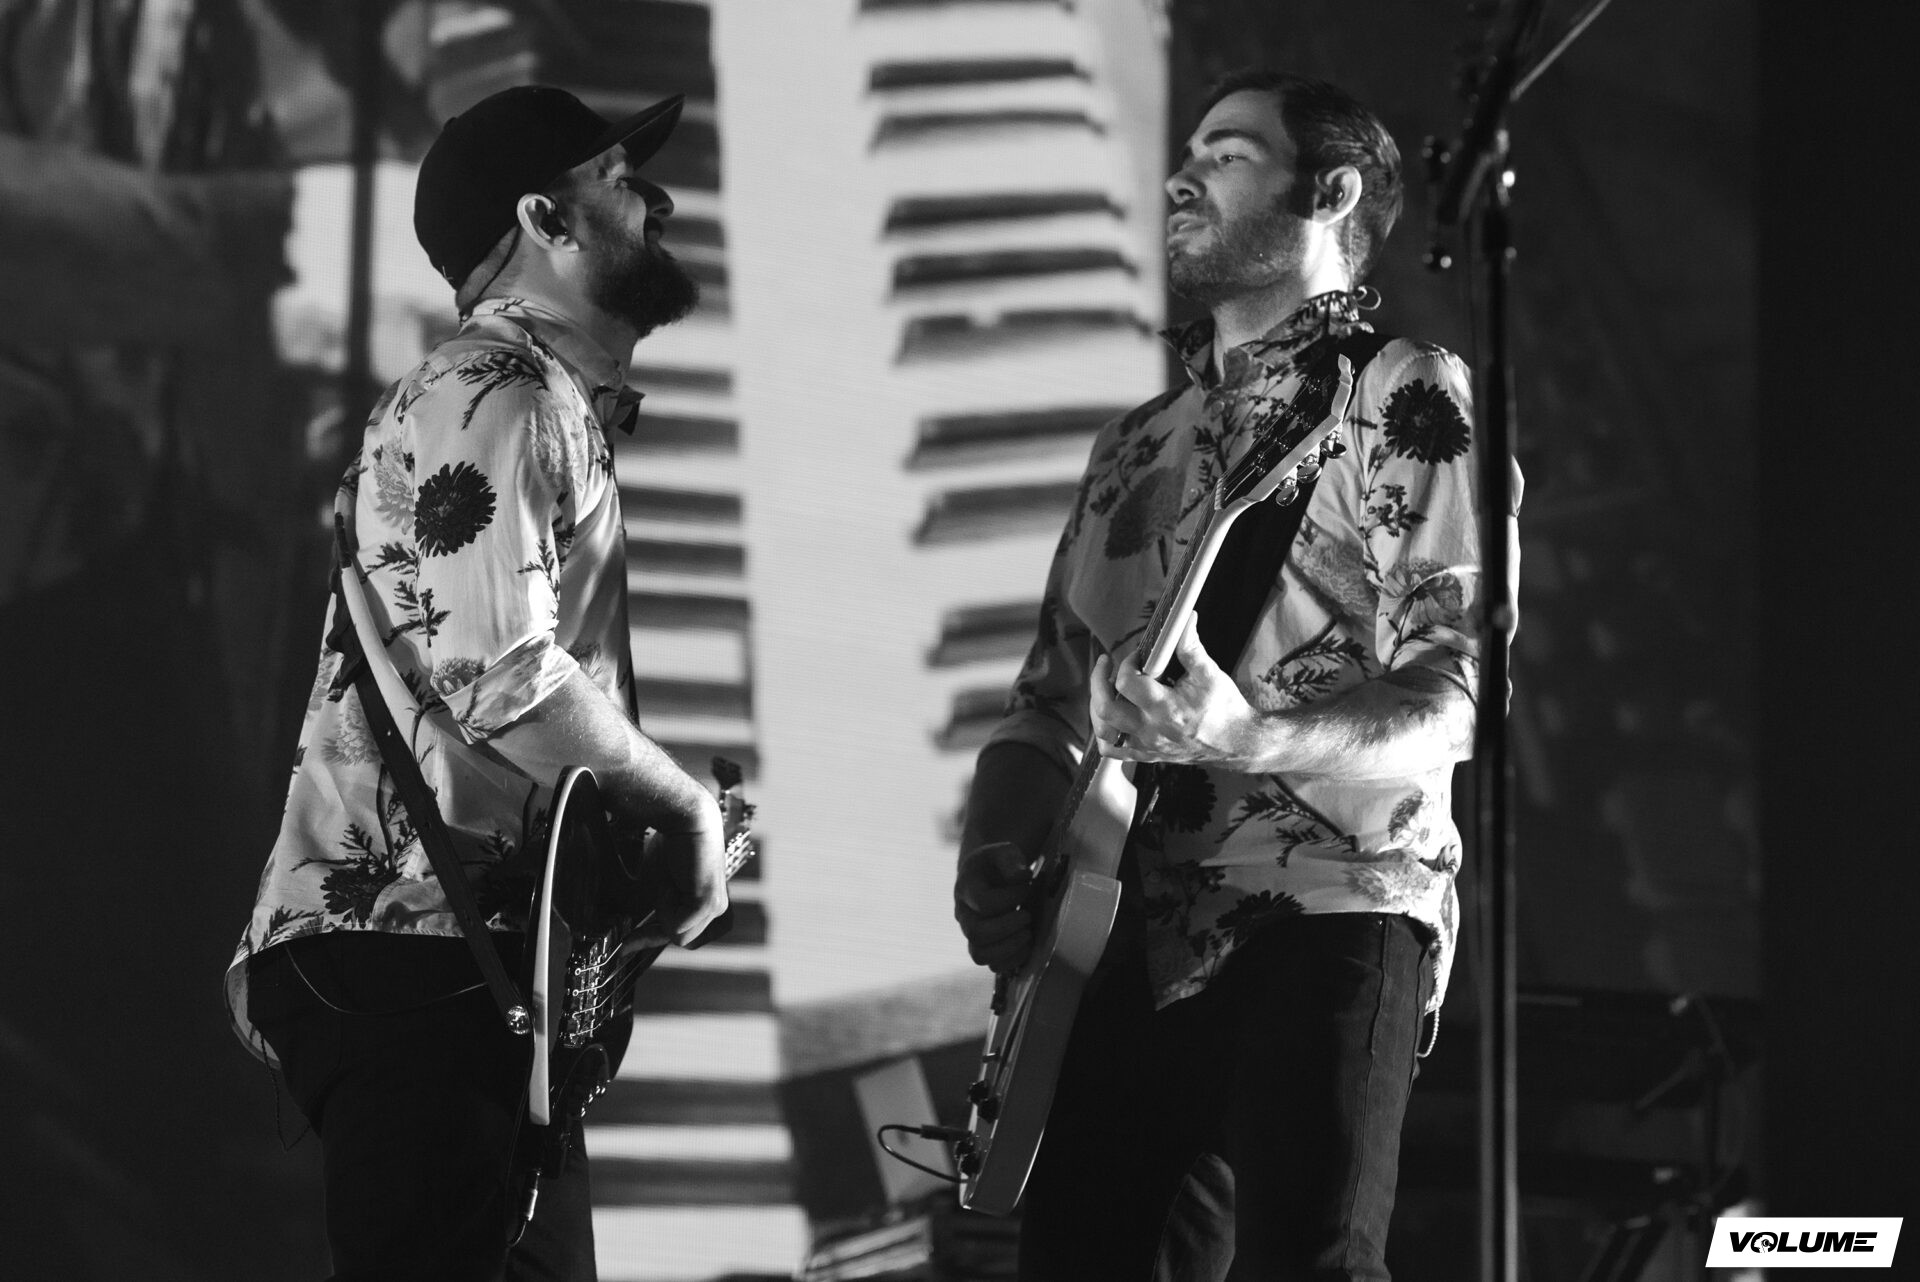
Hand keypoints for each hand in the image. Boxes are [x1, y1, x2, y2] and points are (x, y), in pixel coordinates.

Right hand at [627, 796, 729, 948]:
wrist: (684, 820)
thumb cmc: (669, 848)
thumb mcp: (658, 890)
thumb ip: (655, 915)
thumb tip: (629, 943)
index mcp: (708, 908)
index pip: (683, 938)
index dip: (652, 940)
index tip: (626, 946)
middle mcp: (718, 910)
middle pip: (684, 942)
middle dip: (660, 929)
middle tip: (656, 899)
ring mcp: (716, 908)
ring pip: (682, 938)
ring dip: (664, 916)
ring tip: (667, 885)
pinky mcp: (709, 903)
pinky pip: (679, 928)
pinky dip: (666, 911)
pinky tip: (669, 884)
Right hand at [954, 841, 1036, 973]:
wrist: (989, 876)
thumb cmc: (998, 864)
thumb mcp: (1004, 851)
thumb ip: (1010, 858)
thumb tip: (1020, 876)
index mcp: (967, 888)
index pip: (983, 902)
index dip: (1009, 898)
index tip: (1026, 887)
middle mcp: (964, 914)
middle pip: (976, 933)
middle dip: (1009, 926)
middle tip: (1027, 914)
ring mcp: (972, 934)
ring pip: (980, 955)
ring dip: (1010, 947)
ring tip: (1028, 932)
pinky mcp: (984, 948)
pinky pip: (993, 966)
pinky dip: (1013, 960)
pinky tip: (1027, 943)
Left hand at [1092, 617, 1262, 769]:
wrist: (1237, 742)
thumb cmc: (1225, 707)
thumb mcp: (1210, 674)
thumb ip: (1191, 647)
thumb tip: (1184, 618)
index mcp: (1166, 709)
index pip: (1127, 683)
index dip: (1126, 662)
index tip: (1137, 655)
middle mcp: (1152, 731)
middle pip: (1106, 710)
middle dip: (1098, 682)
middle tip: (1105, 665)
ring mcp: (1147, 747)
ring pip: (1104, 733)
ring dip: (1097, 708)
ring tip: (1106, 689)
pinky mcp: (1148, 755)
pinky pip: (1113, 750)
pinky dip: (1105, 733)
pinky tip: (1112, 716)